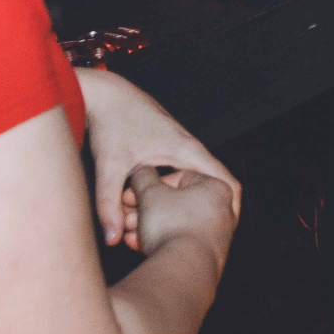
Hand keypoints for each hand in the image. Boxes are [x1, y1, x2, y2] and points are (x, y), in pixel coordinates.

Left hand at [77, 69, 240, 248]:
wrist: (102, 93)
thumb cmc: (110, 122)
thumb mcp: (110, 166)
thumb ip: (108, 204)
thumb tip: (112, 240)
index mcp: (187, 150)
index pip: (226, 181)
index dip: (231, 208)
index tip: (225, 232)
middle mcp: (188, 148)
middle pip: (205, 187)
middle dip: (194, 214)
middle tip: (180, 238)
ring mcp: (177, 147)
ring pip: (185, 184)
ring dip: (173, 205)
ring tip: (152, 227)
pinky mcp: (164, 148)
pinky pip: (174, 177)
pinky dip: (164, 195)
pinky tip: (141, 210)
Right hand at [127, 165, 237, 273]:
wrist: (182, 271)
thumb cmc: (173, 228)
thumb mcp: (150, 194)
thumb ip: (142, 177)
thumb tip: (141, 173)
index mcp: (217, 187)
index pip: (180, 176)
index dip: (152, 184)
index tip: (136, 192)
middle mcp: (223, 210)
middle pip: (176, 203)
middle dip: (147, 208)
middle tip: (128, 214)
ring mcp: (217, 235)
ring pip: (175, 224)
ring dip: (149, 226)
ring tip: (129, 232)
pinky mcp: (207, 257)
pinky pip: (180, 242)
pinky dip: (160, 241)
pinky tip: (138, 244)